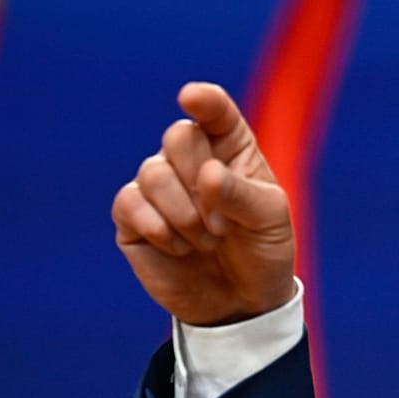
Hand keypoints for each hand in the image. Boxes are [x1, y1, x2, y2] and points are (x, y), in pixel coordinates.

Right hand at [112, 82, 296, 325]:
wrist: (240, 300)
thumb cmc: (262, 249)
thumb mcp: (269, 220)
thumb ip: (241, 193)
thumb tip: (206, 174)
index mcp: (231, 147)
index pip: (215, 112)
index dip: (204, 101)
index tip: (192, 97)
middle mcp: (191, 158)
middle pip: (178, 138)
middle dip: (201, 184)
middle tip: (223, 226)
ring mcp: (158, 185)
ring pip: (153, 173)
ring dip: (185, 214)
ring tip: (207, 241)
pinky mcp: (132, 216)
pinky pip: (129, 203)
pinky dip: (159, 228)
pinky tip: (179, 248)